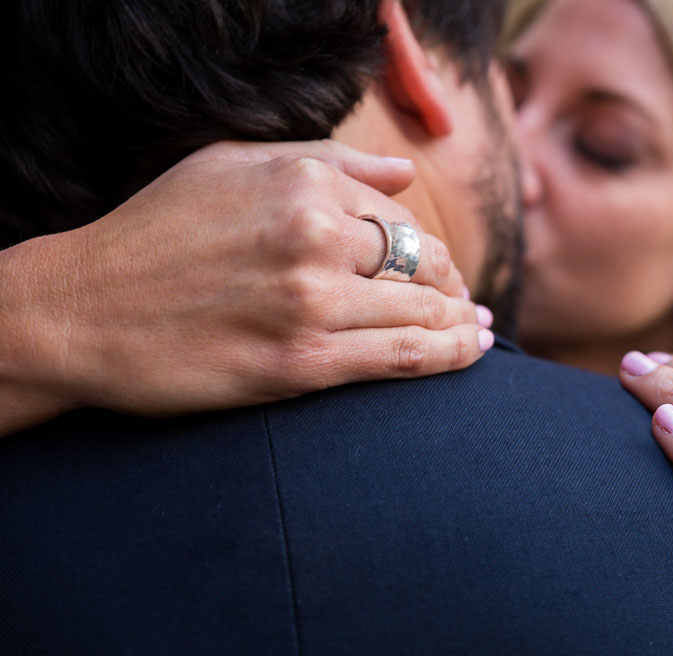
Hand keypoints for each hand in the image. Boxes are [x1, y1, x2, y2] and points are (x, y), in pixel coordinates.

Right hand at [0, 139, 493, 432]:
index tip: (443, 270)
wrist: (81, 311)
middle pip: (422, 263)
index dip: (430, 248)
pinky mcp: (300, 364)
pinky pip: (404, 357)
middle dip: (454, 286)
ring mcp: (311, 301)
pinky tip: (471, 353)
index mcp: (302, 181)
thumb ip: (329, 162)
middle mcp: (315, 235)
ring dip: (463, 323)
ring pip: (423, 310)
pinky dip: (450, 355)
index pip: (401, 217)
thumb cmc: (154, 233)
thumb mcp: (232, 165)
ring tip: (479, 332)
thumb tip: (405, 173)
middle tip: (469, 306)